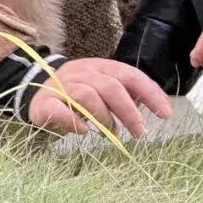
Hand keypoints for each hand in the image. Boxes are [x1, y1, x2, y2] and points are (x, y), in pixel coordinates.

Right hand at [27, 58, 171, 136]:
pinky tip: (83, 131)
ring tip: (112, 134)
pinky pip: (59, 110)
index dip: (150, 93)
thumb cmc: (79, 90)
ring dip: (104, 117)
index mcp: (102, 67)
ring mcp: (63, 86)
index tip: (165, 113)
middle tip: (140, 132)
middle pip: (110, 87)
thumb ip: (127, 95)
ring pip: (87, 96)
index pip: (130, 76)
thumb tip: (156, 108)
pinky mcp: (45, 103)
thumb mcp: (104, 85)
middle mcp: (84, 73)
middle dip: (129, 111)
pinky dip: (73, 121)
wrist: (37, 87)